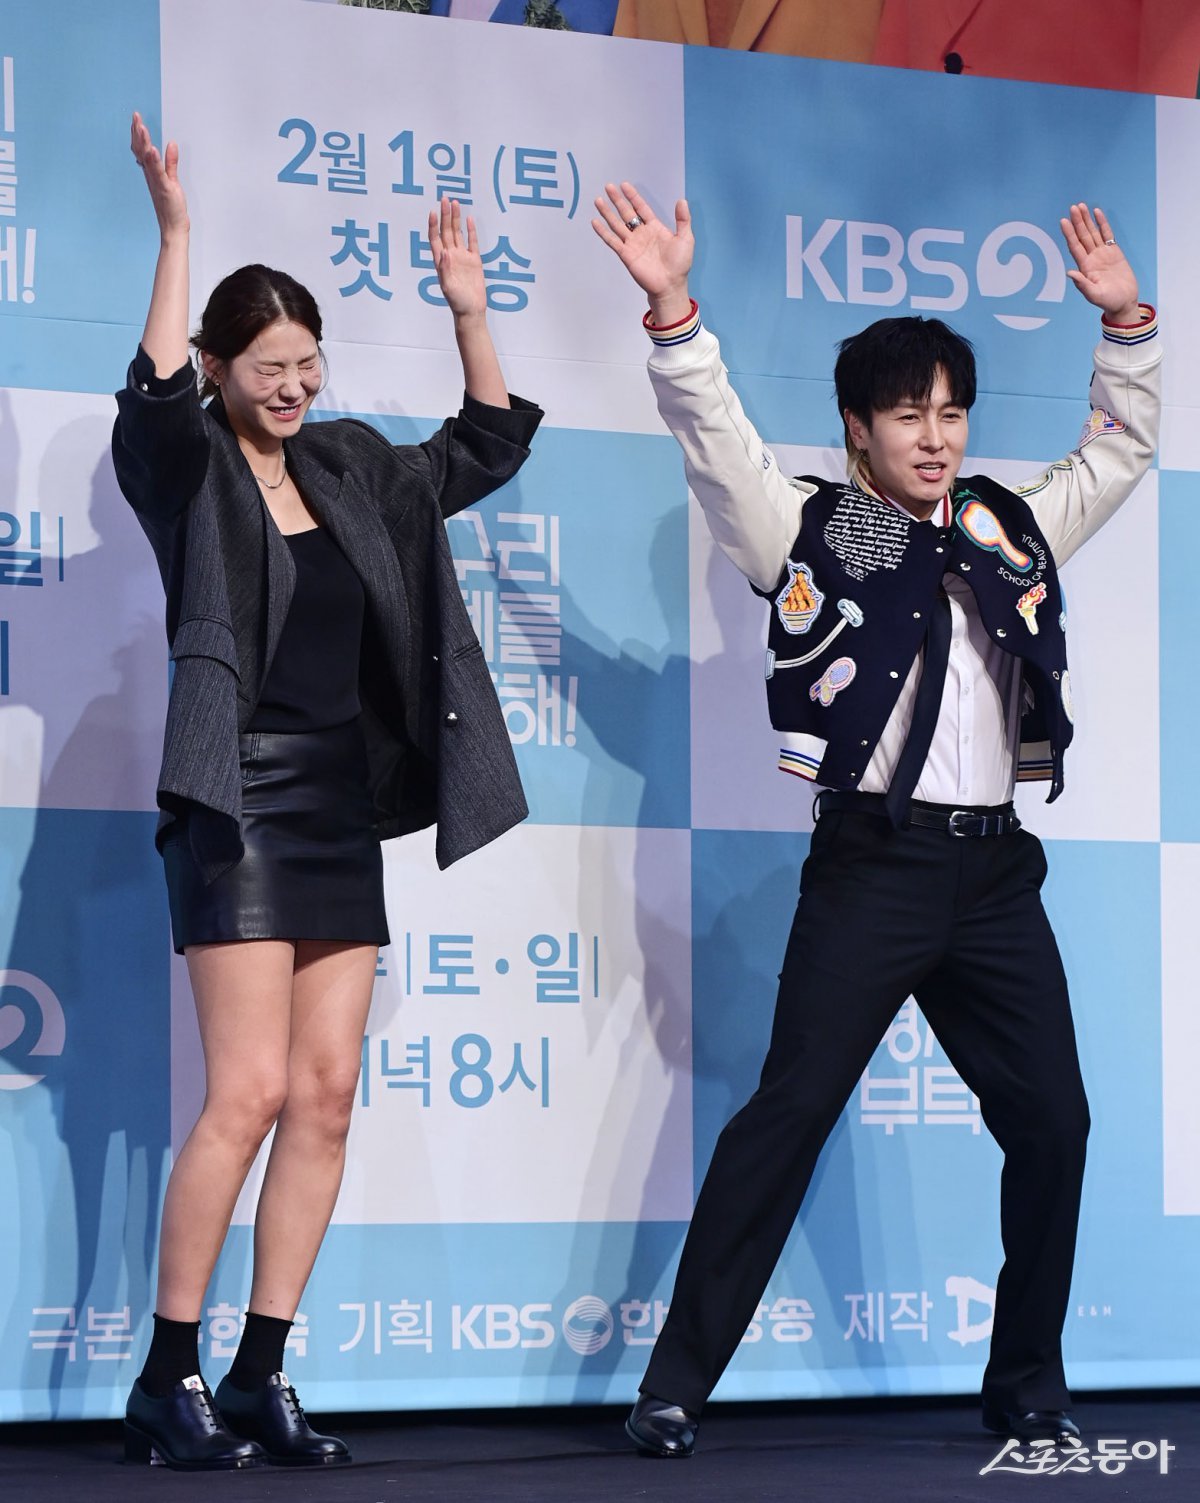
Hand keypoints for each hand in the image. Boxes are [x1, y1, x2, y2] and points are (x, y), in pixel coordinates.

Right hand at [131, 111, 188, 239]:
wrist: (173, 227)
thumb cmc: (171, 206)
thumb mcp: (172, 180)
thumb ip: (170, 162)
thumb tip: (171, 144)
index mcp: (151, 172)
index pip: (142, 149)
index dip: (138, 134)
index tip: (136, 119)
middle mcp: (150, 175)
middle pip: (141, 150)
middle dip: (138, 133)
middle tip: (135, 116)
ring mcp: (156, 181)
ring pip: (147, 159)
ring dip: (144, 143)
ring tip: (141, 127)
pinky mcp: (164, 188)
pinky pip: (157, 173)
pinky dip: (154, 161)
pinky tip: (153, 150)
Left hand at [429, 198, 486, 320]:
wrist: (471, 311)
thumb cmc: (457, 302)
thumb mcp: (448, 287)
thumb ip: (445, 269)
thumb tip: (444, 251)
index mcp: (441, 261)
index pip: (435, 238)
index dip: (433, 225)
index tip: (433, 212)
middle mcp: (451, 256)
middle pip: (446, 231)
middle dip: (445, 215)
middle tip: (445, 199)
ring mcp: (462, 257)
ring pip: (458, 233)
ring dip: (455, 218)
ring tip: (455, 203)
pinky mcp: (474, 261)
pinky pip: (472, 242)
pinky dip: (471, 231)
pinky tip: (469, 219)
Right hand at [592, 181, 692, 323]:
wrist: (670, 285)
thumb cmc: (680, 264)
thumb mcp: (685, 238)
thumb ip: (683, 219)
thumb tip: (681, 200)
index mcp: (654, 228)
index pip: (641, 208)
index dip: (633, 196)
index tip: (624, 185)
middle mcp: (641, 234)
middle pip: (626, 213)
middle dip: (617, 200)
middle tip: (608, 187)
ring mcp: (632, 244)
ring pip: (617, 225)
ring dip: (607, 213)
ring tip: (598, 200)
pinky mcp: (626, 255)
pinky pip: (612, 241)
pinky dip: (603, 232)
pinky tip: (595, 222)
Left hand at [1060, 203, 1139, 324]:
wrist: (1124, 302)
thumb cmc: (1109, 302)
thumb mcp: (1094, 295)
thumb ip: (1082, 284)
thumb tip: (1070, 273)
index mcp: (1085, 267)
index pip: (1075, 246)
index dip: (1069, 234)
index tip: (1064, 221)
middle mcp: (1091, 258)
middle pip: (1082, 236)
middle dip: (1077, 222)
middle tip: (1073, 207)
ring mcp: (1102, 254)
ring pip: (1093, 233)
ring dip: (1086, 220)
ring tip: (1081, 206)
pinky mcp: (1114, 252)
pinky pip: (1107, 234)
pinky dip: (1102, 223)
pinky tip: (1097, 213)